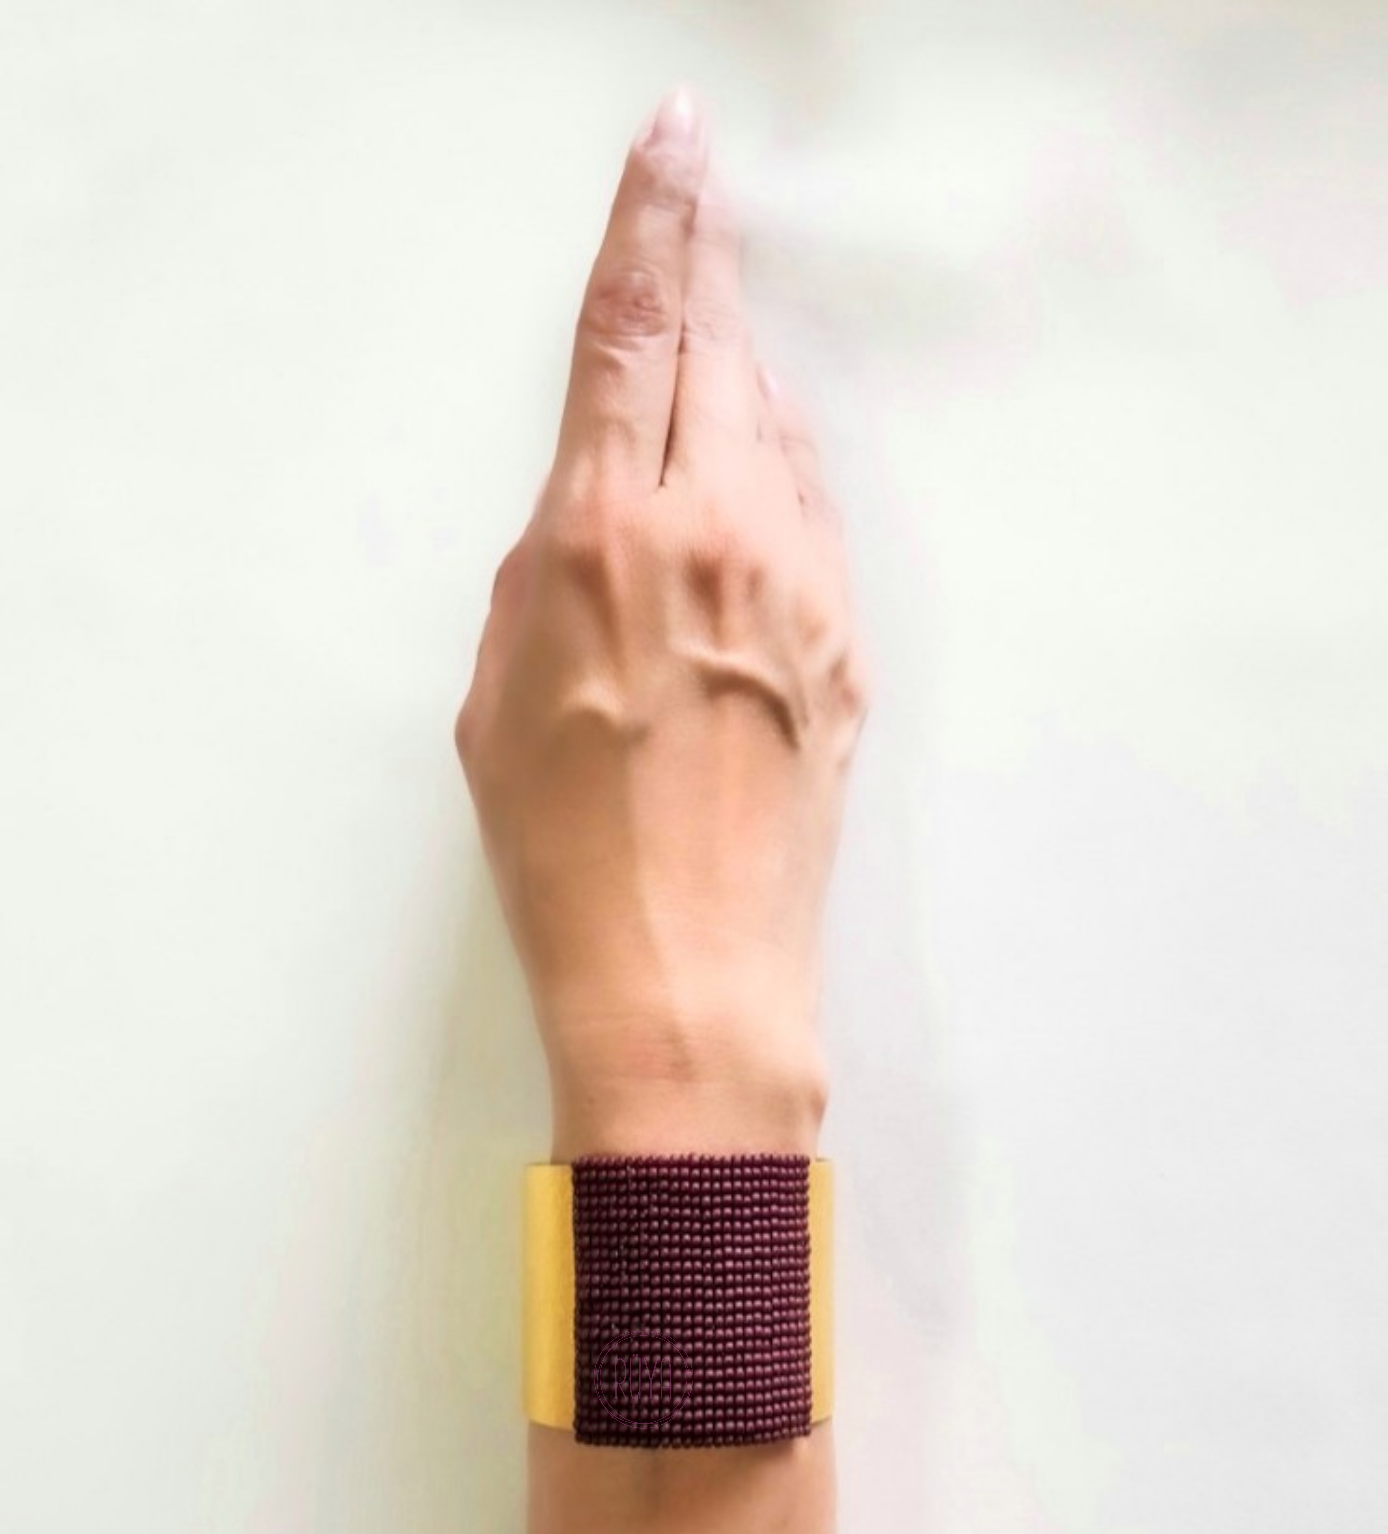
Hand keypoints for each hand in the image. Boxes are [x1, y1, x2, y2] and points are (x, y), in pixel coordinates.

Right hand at [455, 89, 867, 1157]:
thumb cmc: (568, 858)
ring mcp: (801, 590)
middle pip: (720, 345)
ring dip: (742, 376)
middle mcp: (719, 538)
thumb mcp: (497, 696)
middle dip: (704, 257)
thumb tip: (591, 508)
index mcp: (607, 538)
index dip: (651, 220)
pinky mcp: (847, 649)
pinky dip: (779, 476)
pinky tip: (752, 483)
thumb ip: (546, 570)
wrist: (690, 978)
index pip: (635, 330)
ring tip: (712, 356)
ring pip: (778, 426)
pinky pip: (813, 517)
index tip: (671, 148)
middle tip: (698, 186)